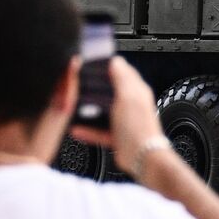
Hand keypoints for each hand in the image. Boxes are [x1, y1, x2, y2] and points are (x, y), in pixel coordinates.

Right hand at [70, 57, 164, 171]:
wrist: (141, 158)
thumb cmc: (139, 128)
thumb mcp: (128, 96)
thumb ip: (122, 77)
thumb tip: (116, 61)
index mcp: (137, 91)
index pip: (124, 71)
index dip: (110, 66)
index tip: (94, 64)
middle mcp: (131, 104)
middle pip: (111, 90)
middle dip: (96, 87)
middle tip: (81, 84)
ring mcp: (124, 120)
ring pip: (104, 110)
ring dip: (90, 108)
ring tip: (77, 106)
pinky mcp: (117, 135)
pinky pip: (100, 129)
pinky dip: (88, 129)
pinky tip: (78, 128)